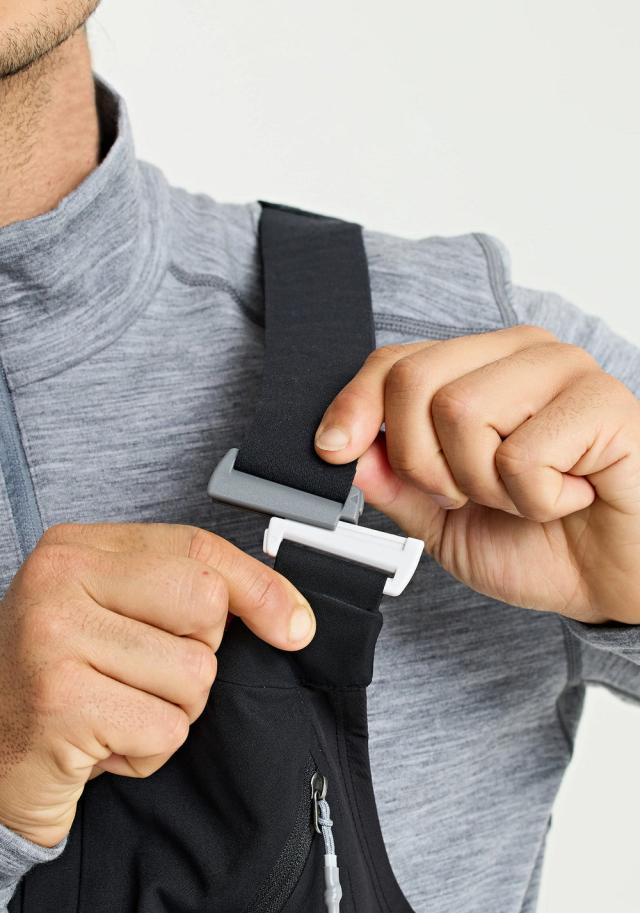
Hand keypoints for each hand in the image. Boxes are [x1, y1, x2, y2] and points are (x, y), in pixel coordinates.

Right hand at [0, 522, 314, 846]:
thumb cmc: (63, 683)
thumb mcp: (121, 619)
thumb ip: (193, 598)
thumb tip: (293, 621)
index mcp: (77, 547)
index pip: (199, 549)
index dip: (258, 589)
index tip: (292, 625)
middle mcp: (59, 578)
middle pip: (207, 606)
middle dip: (196, 657)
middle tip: (140, 676)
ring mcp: (55, 637)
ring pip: (194, 675)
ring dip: (169, 713)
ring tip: (115, 711)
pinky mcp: (62, 702)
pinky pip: (165, 730)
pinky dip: (146, 752)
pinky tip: (101, 744)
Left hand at [315, 326, 639, 623]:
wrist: (618, 583)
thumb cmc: (542, 543)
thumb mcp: (443, 521)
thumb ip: (395, 483)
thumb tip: (346, 448)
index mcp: (479, 370)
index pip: (395, 362)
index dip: (355, 407)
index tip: (332, 451)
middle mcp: (519, 355)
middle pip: (416, 382)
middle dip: (425, 464)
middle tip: (474, 494)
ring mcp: (564, 371)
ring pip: (462, 412)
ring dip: (486, 485)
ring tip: (530, 495)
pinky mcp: (605, 403)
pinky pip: (522, 455)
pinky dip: (538, 500)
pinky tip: (572, 496)